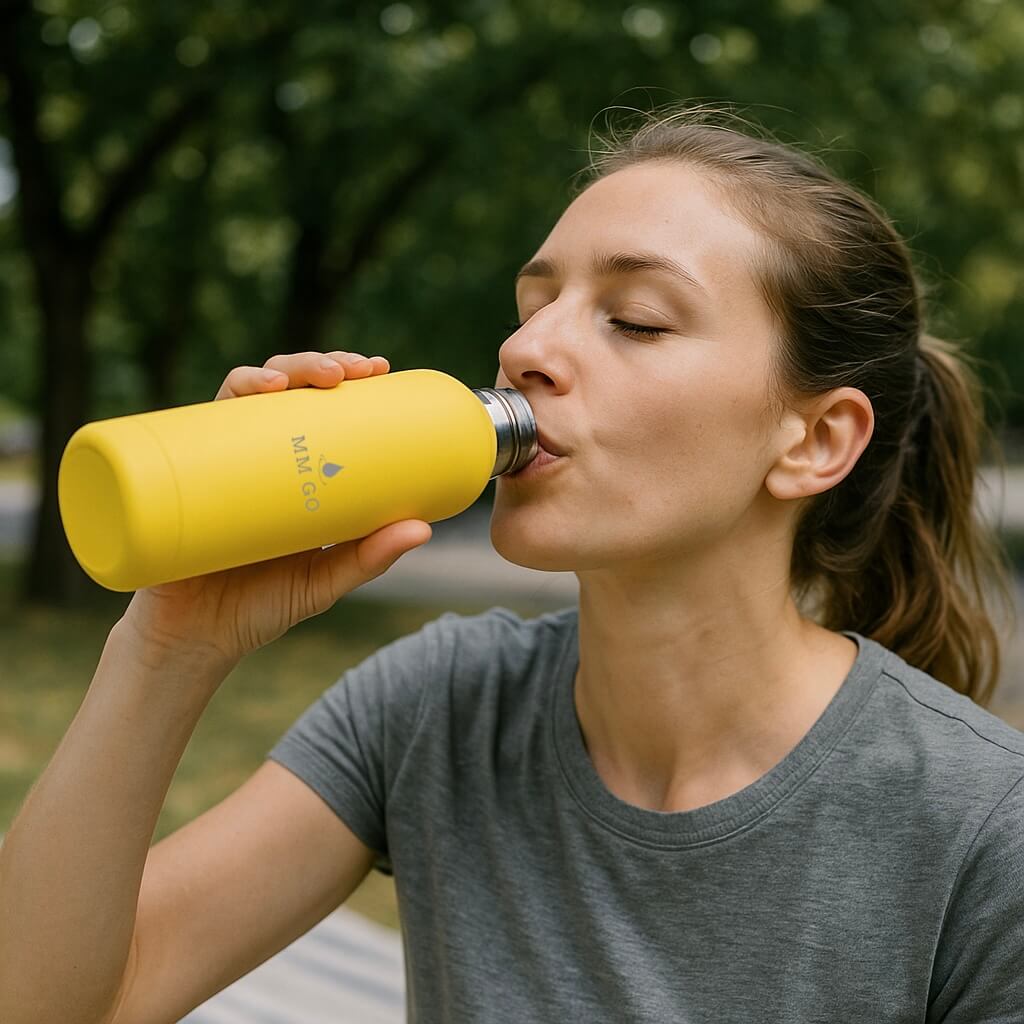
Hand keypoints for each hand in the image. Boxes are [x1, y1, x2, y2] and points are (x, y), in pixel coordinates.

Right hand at [119, 351, 432, 665]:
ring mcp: (217, 462)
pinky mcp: (184, 474)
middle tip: (354, 371)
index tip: (379, 370)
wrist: (192, 641)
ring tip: (314, 377)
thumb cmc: (261, 606)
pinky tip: (257, 389)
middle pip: (285, 390)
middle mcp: (253, 456)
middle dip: (319, 364)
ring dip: (281, 369)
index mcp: (291, 471)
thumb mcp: (325, 580)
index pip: (316, 407)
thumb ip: (369, 557)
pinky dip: (230, 395)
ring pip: (245, 394)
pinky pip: (198, 423)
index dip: (346, 377)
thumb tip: (424, 528)